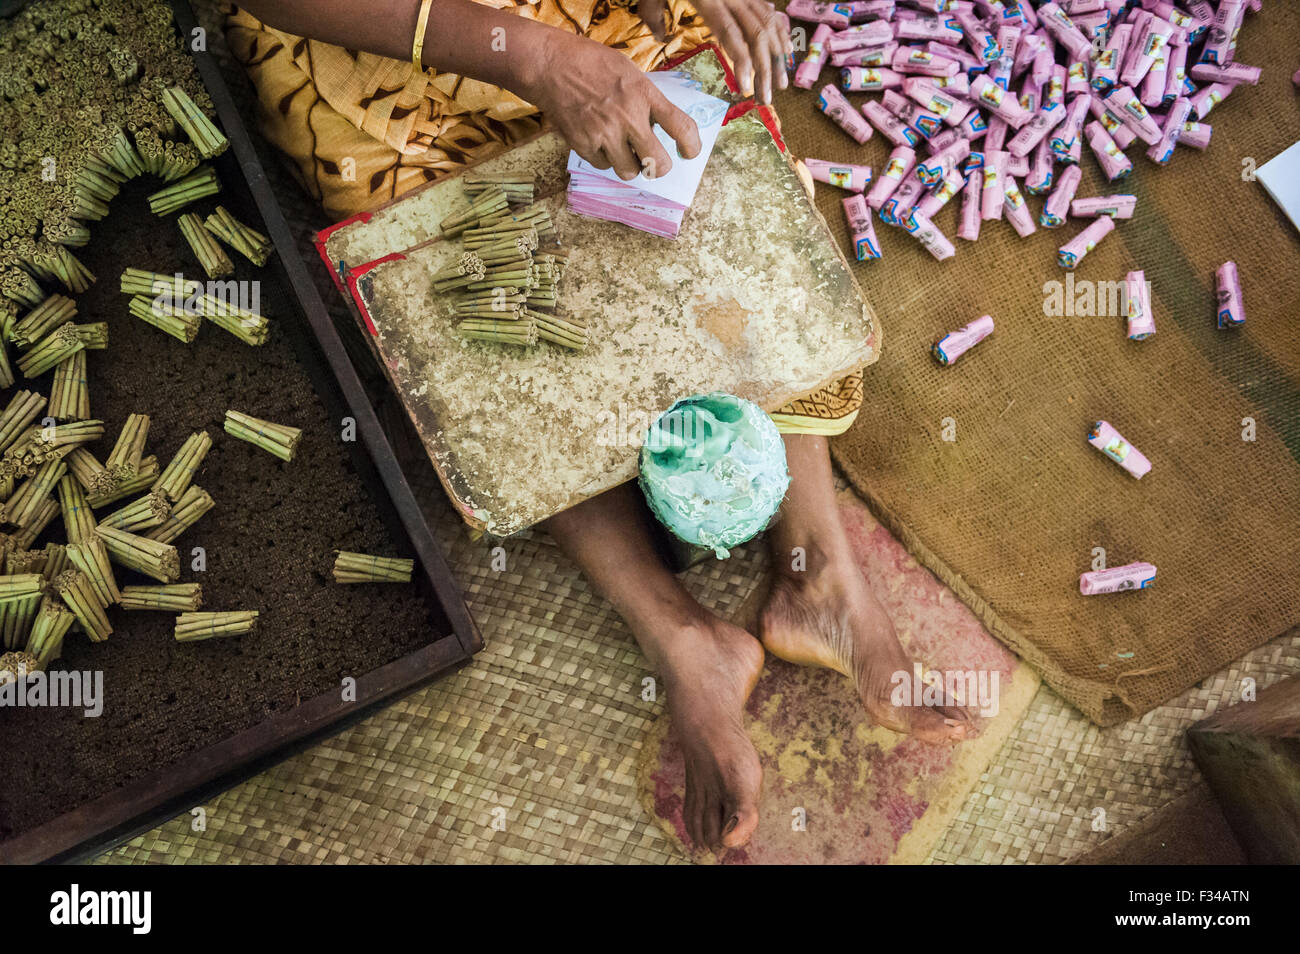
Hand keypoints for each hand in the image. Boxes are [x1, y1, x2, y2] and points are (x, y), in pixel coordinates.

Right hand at [523, 32, 701, 180]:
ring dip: (629, 164)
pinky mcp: (583, 144)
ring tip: (621, 149)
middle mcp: (627, 116)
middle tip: (655, 164)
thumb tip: (660, 128)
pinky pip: (603, 166)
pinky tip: (597, 140)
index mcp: (644, 93)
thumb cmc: (591, 64)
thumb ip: (646, 99)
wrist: (550, 65)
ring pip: (629, 171)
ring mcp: (604, 133)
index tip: (689, 152)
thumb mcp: (629, 72)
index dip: (692, 145)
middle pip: (657, 163)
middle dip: (659, 168)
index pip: (680, 126)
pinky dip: (603, 158)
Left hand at [639, 0, 791, 103]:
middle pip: (755, 34)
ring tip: (779, 85)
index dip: (741, 61)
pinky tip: (784, 53)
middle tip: (765, 99)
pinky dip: (779, 32)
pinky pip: (767, 11)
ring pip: (766, 24)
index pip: (730, 33)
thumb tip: (659, 37)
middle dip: (763, 70)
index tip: (746, 87)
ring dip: (775, 57)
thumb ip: (654, 15)